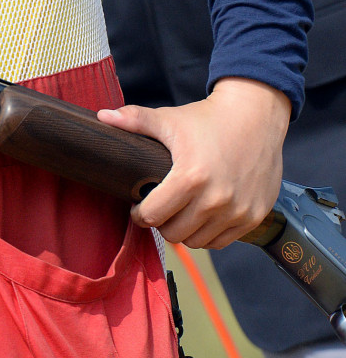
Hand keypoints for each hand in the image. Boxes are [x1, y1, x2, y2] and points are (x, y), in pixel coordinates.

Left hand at [97, 78, 290, 248]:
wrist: (256, 115)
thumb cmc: (208, 118)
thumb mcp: (169, 119)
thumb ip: (134, 120)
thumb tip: (101, 116)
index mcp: (190, 177)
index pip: (153, 216)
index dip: (140, 214)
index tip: (138, 207)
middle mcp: (216, 199)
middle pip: (174, 234)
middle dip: (162, 222)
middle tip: (160, 208)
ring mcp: (238, 210)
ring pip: (198, 242)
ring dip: (186, 231)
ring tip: (180, 212)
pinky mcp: (254, 216)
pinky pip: (222, 241)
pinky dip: (209, 234)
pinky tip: (202, 216)